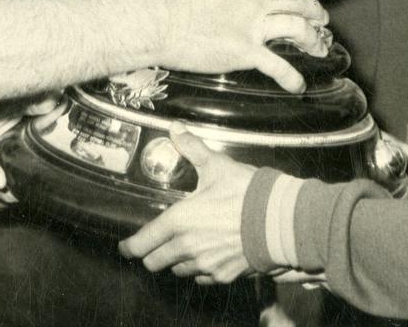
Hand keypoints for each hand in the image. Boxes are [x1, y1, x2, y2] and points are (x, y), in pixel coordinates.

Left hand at [119, 124, 253, 283]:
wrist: (280, 220)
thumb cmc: (247, 192)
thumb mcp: (217, 165)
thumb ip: (192, 148)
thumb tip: (175, 128)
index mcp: (179, 221)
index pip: (142, 243)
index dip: (129, 246)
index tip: (126, 246)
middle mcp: (187, 248)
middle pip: (154, 262)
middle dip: (151, 254)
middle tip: (155, 244)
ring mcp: (206, 265)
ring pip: (178, 270)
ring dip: (177, 260)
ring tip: (185, 246)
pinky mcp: (224, 275)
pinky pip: (203, 278)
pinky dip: (201, 269)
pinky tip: (208, 254)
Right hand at [148, 0, 328, 92]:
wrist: (157, 22)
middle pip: (297, 2)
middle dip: (313, 11)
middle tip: (321, 20)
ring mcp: (253, 26)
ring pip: (297, 29)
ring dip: (313, 39)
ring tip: (320, 48)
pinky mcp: (246, 52)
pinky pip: (278, 66)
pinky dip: (291, 77)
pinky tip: (298, 85)